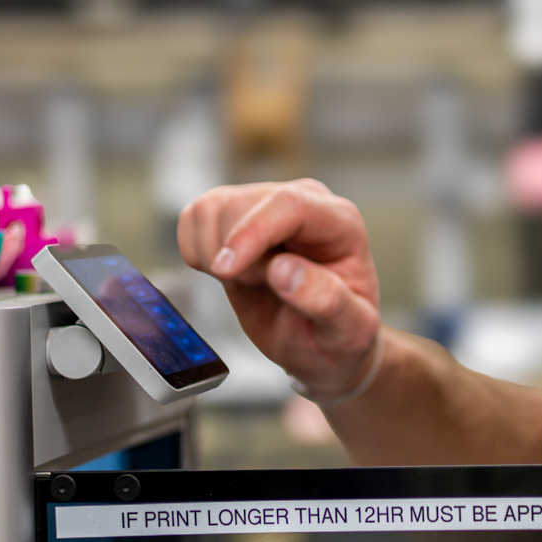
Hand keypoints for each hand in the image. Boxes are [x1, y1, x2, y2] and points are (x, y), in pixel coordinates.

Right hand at [177, 179, 382, 394]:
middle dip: (237, 259)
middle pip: (239, 205)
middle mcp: (301, 200)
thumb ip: (327, 300)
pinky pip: (193, 219)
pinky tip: (231, 275)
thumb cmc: (339, 335)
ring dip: (215, 257)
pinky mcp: (233, 216)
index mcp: (339, 221)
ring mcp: (264, 204)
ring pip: (210, 209)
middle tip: (260, 288)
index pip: (288, 203)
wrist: (319, 341)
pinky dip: (198, 254)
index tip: (227, 272)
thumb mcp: (349, 332)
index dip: (251, 233)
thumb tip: (283, 270)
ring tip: (250, 282)